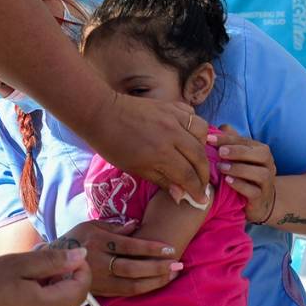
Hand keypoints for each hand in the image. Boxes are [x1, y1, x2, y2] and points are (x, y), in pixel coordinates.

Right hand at [60, 221, 179, 297]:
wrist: (53, 263)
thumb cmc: (77, 238)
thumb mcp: (90, 225)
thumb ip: (114, 227)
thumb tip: (136, 225)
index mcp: (98, 242)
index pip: (130, 247)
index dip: (151, 248)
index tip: (170, 248)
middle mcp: (99, 262)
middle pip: (133, 268)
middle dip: (158, 267)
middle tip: (177, 264)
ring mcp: (100, 280)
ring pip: (132, 285)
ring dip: (156, 281)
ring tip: (173, 274)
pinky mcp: (101, 291)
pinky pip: (126, 293)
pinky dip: (145, 288)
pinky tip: (158, 283)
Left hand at [84, 93, 210, 204]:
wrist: (101, 114)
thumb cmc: (113, 146)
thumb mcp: (135, 169)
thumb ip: (162, 180)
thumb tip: (181, 195)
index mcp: (161, 154)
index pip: (188, 175)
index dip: (196, 190)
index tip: (201, 199)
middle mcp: (172, 134)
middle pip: (200, 156)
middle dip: (204, 174)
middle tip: (203, 184)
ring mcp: (173, 117)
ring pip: (202, 132)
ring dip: (203, 147)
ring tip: (196, 157)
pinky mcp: (170, 105)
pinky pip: (192, 115)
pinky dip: (194, 127)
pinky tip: (188, 135)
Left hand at [209, 124, 276, 223]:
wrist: (257, 201)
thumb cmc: (243, 175)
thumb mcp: (237, 157)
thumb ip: (230, 142)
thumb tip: (222, 127)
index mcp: (261, 151)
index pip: (246, 141)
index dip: (228, 139)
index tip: (209, 138)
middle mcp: (268, 165)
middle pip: (261, 154)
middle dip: (239, 151)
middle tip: (220, 152)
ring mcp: (267, 183)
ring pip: (260, 173)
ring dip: (239, 169)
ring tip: (221, 168)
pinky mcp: (261, 198)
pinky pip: (254, 192)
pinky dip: (240, 185)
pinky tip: (227, 181)